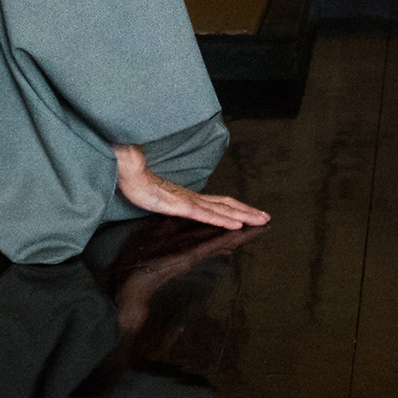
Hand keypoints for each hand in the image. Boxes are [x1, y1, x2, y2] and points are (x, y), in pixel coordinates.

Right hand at [114, 143, 270, 229]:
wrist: (130, 174)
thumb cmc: (142, 186)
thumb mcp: (162, 200)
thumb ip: (176, 205)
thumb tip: (185, 211)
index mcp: (192, 197)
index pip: (221, 203)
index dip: (239, 207)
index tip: (254, 213)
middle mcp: (195, 198)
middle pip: (228, 205)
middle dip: (248, 211)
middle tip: (266, 217)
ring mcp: (190, 201)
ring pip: (223, 210)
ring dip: (243, 215)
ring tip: (259, 220)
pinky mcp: (182, 206)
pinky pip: (206, 214)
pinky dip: (223, 219)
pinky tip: (235, 224)